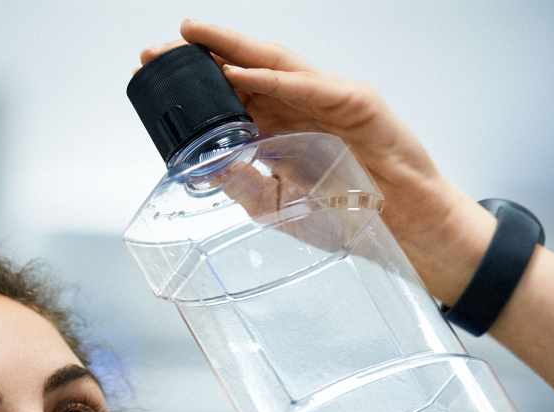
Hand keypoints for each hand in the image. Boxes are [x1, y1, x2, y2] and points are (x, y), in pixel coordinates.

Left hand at [139, 20, 496, 305]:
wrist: (402, 230)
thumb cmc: (346, 214)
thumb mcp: (277, 204)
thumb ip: (242, 182)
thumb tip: (198, 165)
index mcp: (278, 130)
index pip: (228, 98)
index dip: (192, 86)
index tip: (151, 77)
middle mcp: (297, 108)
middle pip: (242, 73)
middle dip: (199, 59)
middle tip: (156, 51)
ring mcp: (325, 100)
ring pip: (273, 64)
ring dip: (230, 51)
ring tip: (192, 39)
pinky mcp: (355, 101)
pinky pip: (309, 84)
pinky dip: (274, 77)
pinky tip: (241, 72)